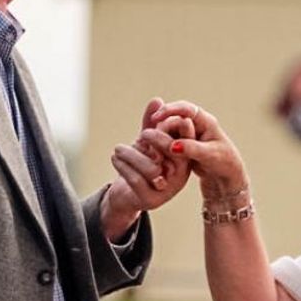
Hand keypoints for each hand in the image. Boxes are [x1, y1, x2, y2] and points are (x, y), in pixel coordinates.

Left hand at [102, 98, 195, 237]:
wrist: (126, 194)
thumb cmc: (139, 164)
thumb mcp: (146, 141)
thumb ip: (152, 122)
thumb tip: (157, 100)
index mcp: (185, 158)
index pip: (186, 138)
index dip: (173, 126)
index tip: (156, 120)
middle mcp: (181, 175)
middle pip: (173, 152)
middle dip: (156, 138)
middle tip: (141, 134)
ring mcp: (167, 190)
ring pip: (152, 168)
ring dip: (131, 155)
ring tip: (117, 149)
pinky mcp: (151, 200)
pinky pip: (136, 180)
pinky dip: (123, 166)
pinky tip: (114, 158)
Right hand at [143, 101, 247, 197]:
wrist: (226, 178)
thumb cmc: (224, 165)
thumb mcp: (209, 156)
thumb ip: (191, 149)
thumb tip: (172, 145)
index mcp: (205, 121)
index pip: (185, 109)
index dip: (169, 110)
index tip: (155, 118)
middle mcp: (195, 125)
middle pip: (173, 118)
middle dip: (160, 127)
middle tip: (148, 139)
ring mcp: (188, 134)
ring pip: (168, 130)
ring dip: (159, 137)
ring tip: (151, 149)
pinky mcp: (182, 145)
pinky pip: (168, 141)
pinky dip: (160, 146)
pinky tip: (154, 154)